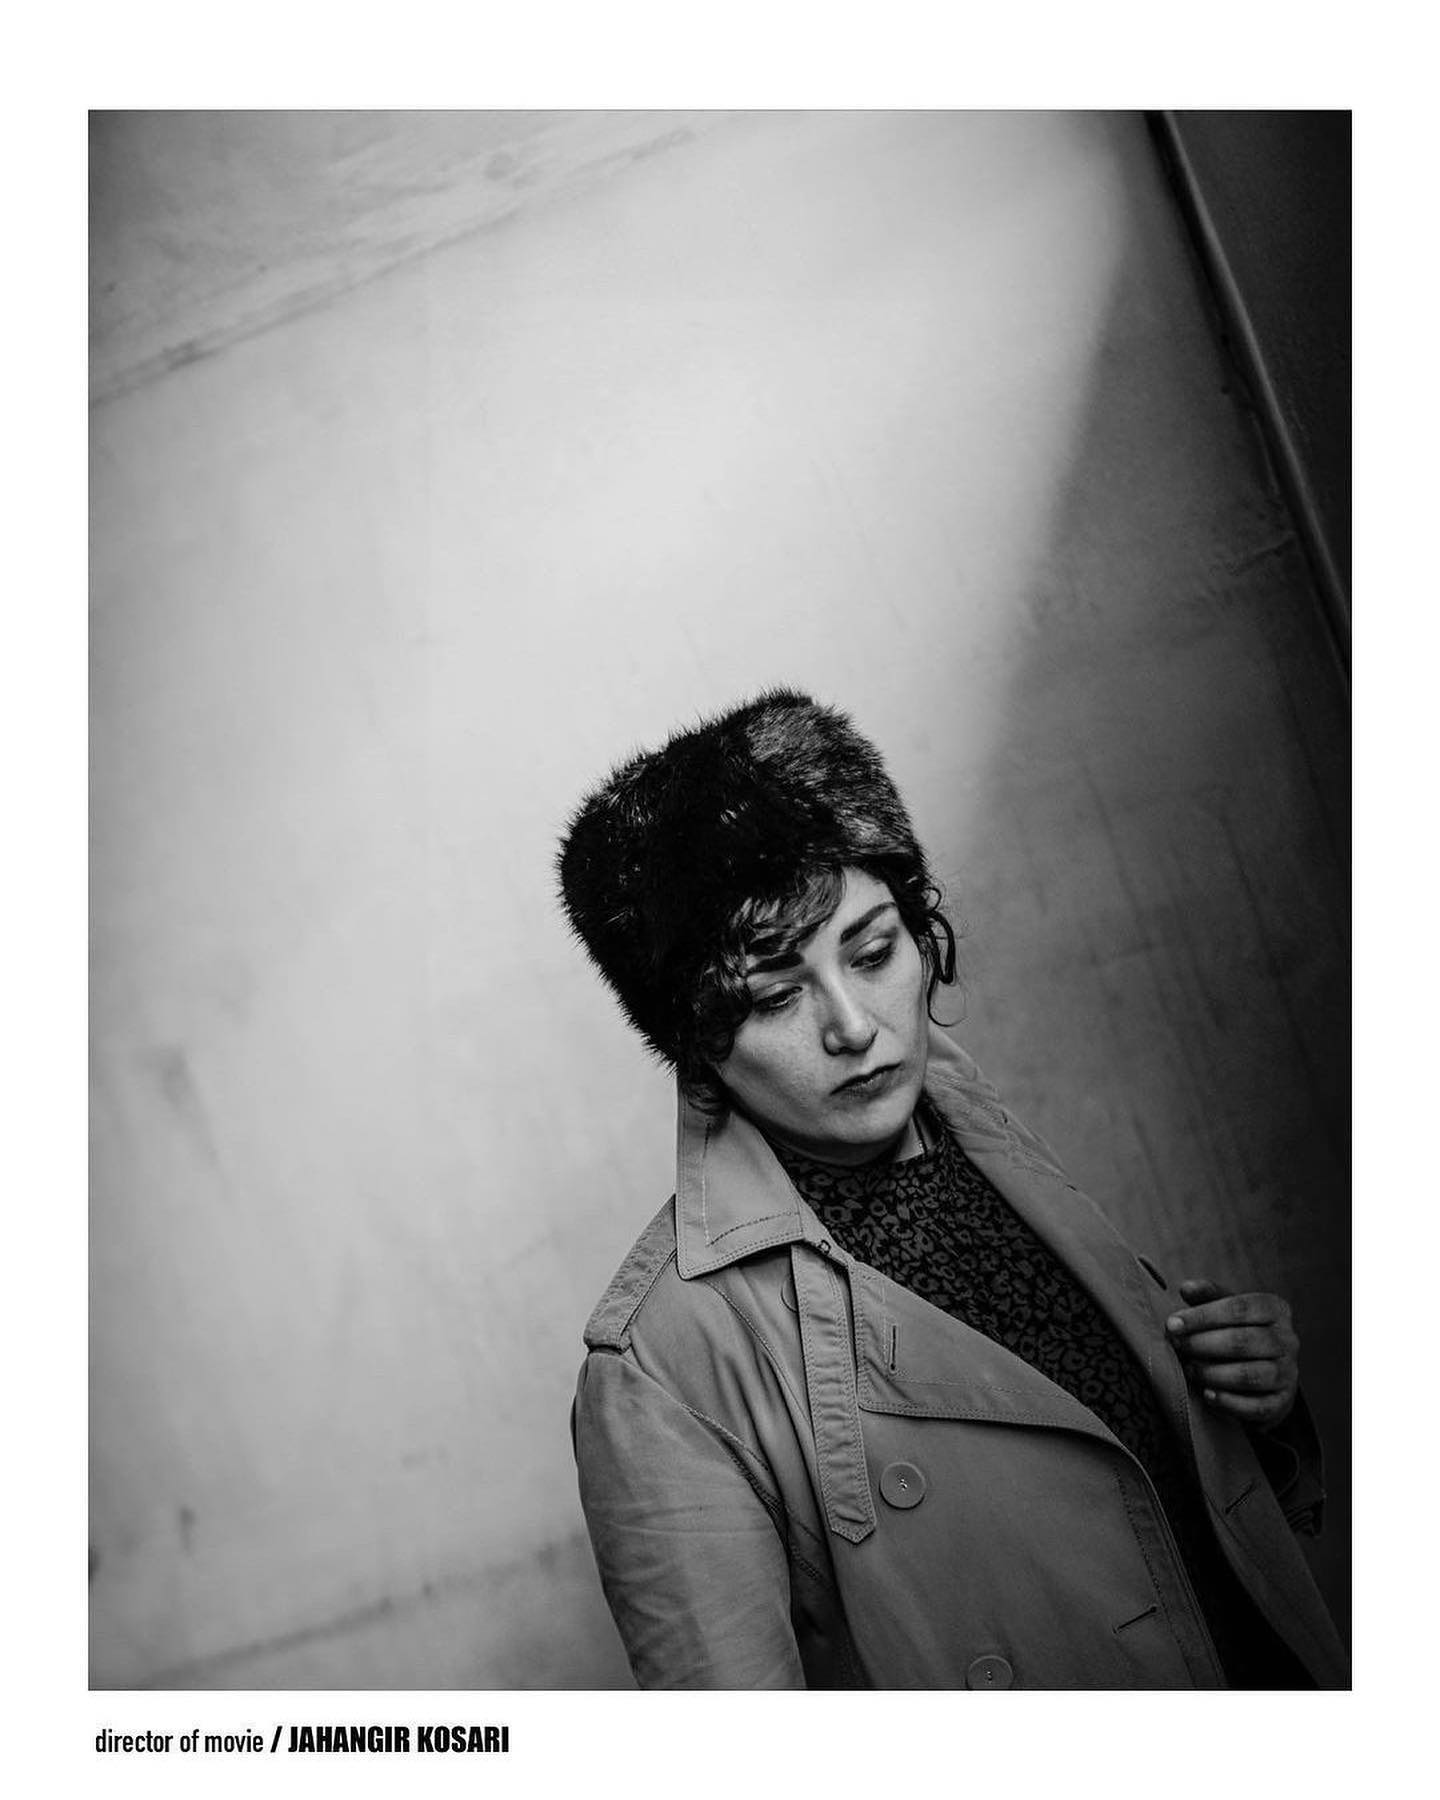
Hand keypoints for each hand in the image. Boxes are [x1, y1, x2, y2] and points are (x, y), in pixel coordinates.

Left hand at [1164, 1278, 1298, 1429]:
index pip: (1239, 1307)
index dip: (1203, 1315)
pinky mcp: (1284, 1402)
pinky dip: (1230, 1402)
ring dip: (1214, 1373)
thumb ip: (1207, 1296)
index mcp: (1275, 1309)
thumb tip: (1186, 1288)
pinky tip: (1208, 1395)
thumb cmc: (1239, 1332)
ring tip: (1189, 1370)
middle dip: (1203, 1344)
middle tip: (1178, 1346)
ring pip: (1251, 1375)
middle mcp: (1288, 1340)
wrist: (1265, 1373)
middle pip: (1244, 1341)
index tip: (1172, 1324)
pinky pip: (1258, 1406)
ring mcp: (1289, 1373)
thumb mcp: (1226, 1309)